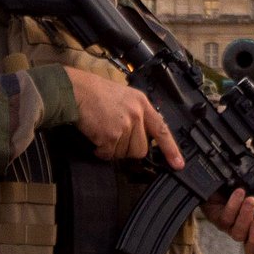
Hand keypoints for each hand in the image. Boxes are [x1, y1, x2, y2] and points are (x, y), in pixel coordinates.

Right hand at [64, 67, 183, 169]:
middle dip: (127, 150)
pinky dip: (100, 151)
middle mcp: (136, 114)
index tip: (178, 163)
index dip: (171, 149)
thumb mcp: (124, 96)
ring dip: (112, 149)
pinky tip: (95, 138)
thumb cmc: (94, 92)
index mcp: (142, 103)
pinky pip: (109, 154)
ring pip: (124, 153)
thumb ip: (136, 114)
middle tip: (114, 139)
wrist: (76, 90)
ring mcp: (125, 125)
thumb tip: (140, 137)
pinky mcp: (111, 135)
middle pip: (141, 149)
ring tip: (102, 133)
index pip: (161, 129)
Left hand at [201, 188, 253, 253]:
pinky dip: (233, 205)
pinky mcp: (218, 219)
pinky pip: (225, 218)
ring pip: (238, 233)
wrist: (219, 177)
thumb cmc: (244, 185)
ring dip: (245, 216)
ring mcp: (231, 228)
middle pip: (253, 250)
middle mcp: (246, 234)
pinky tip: (238, 193)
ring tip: (251, 201)